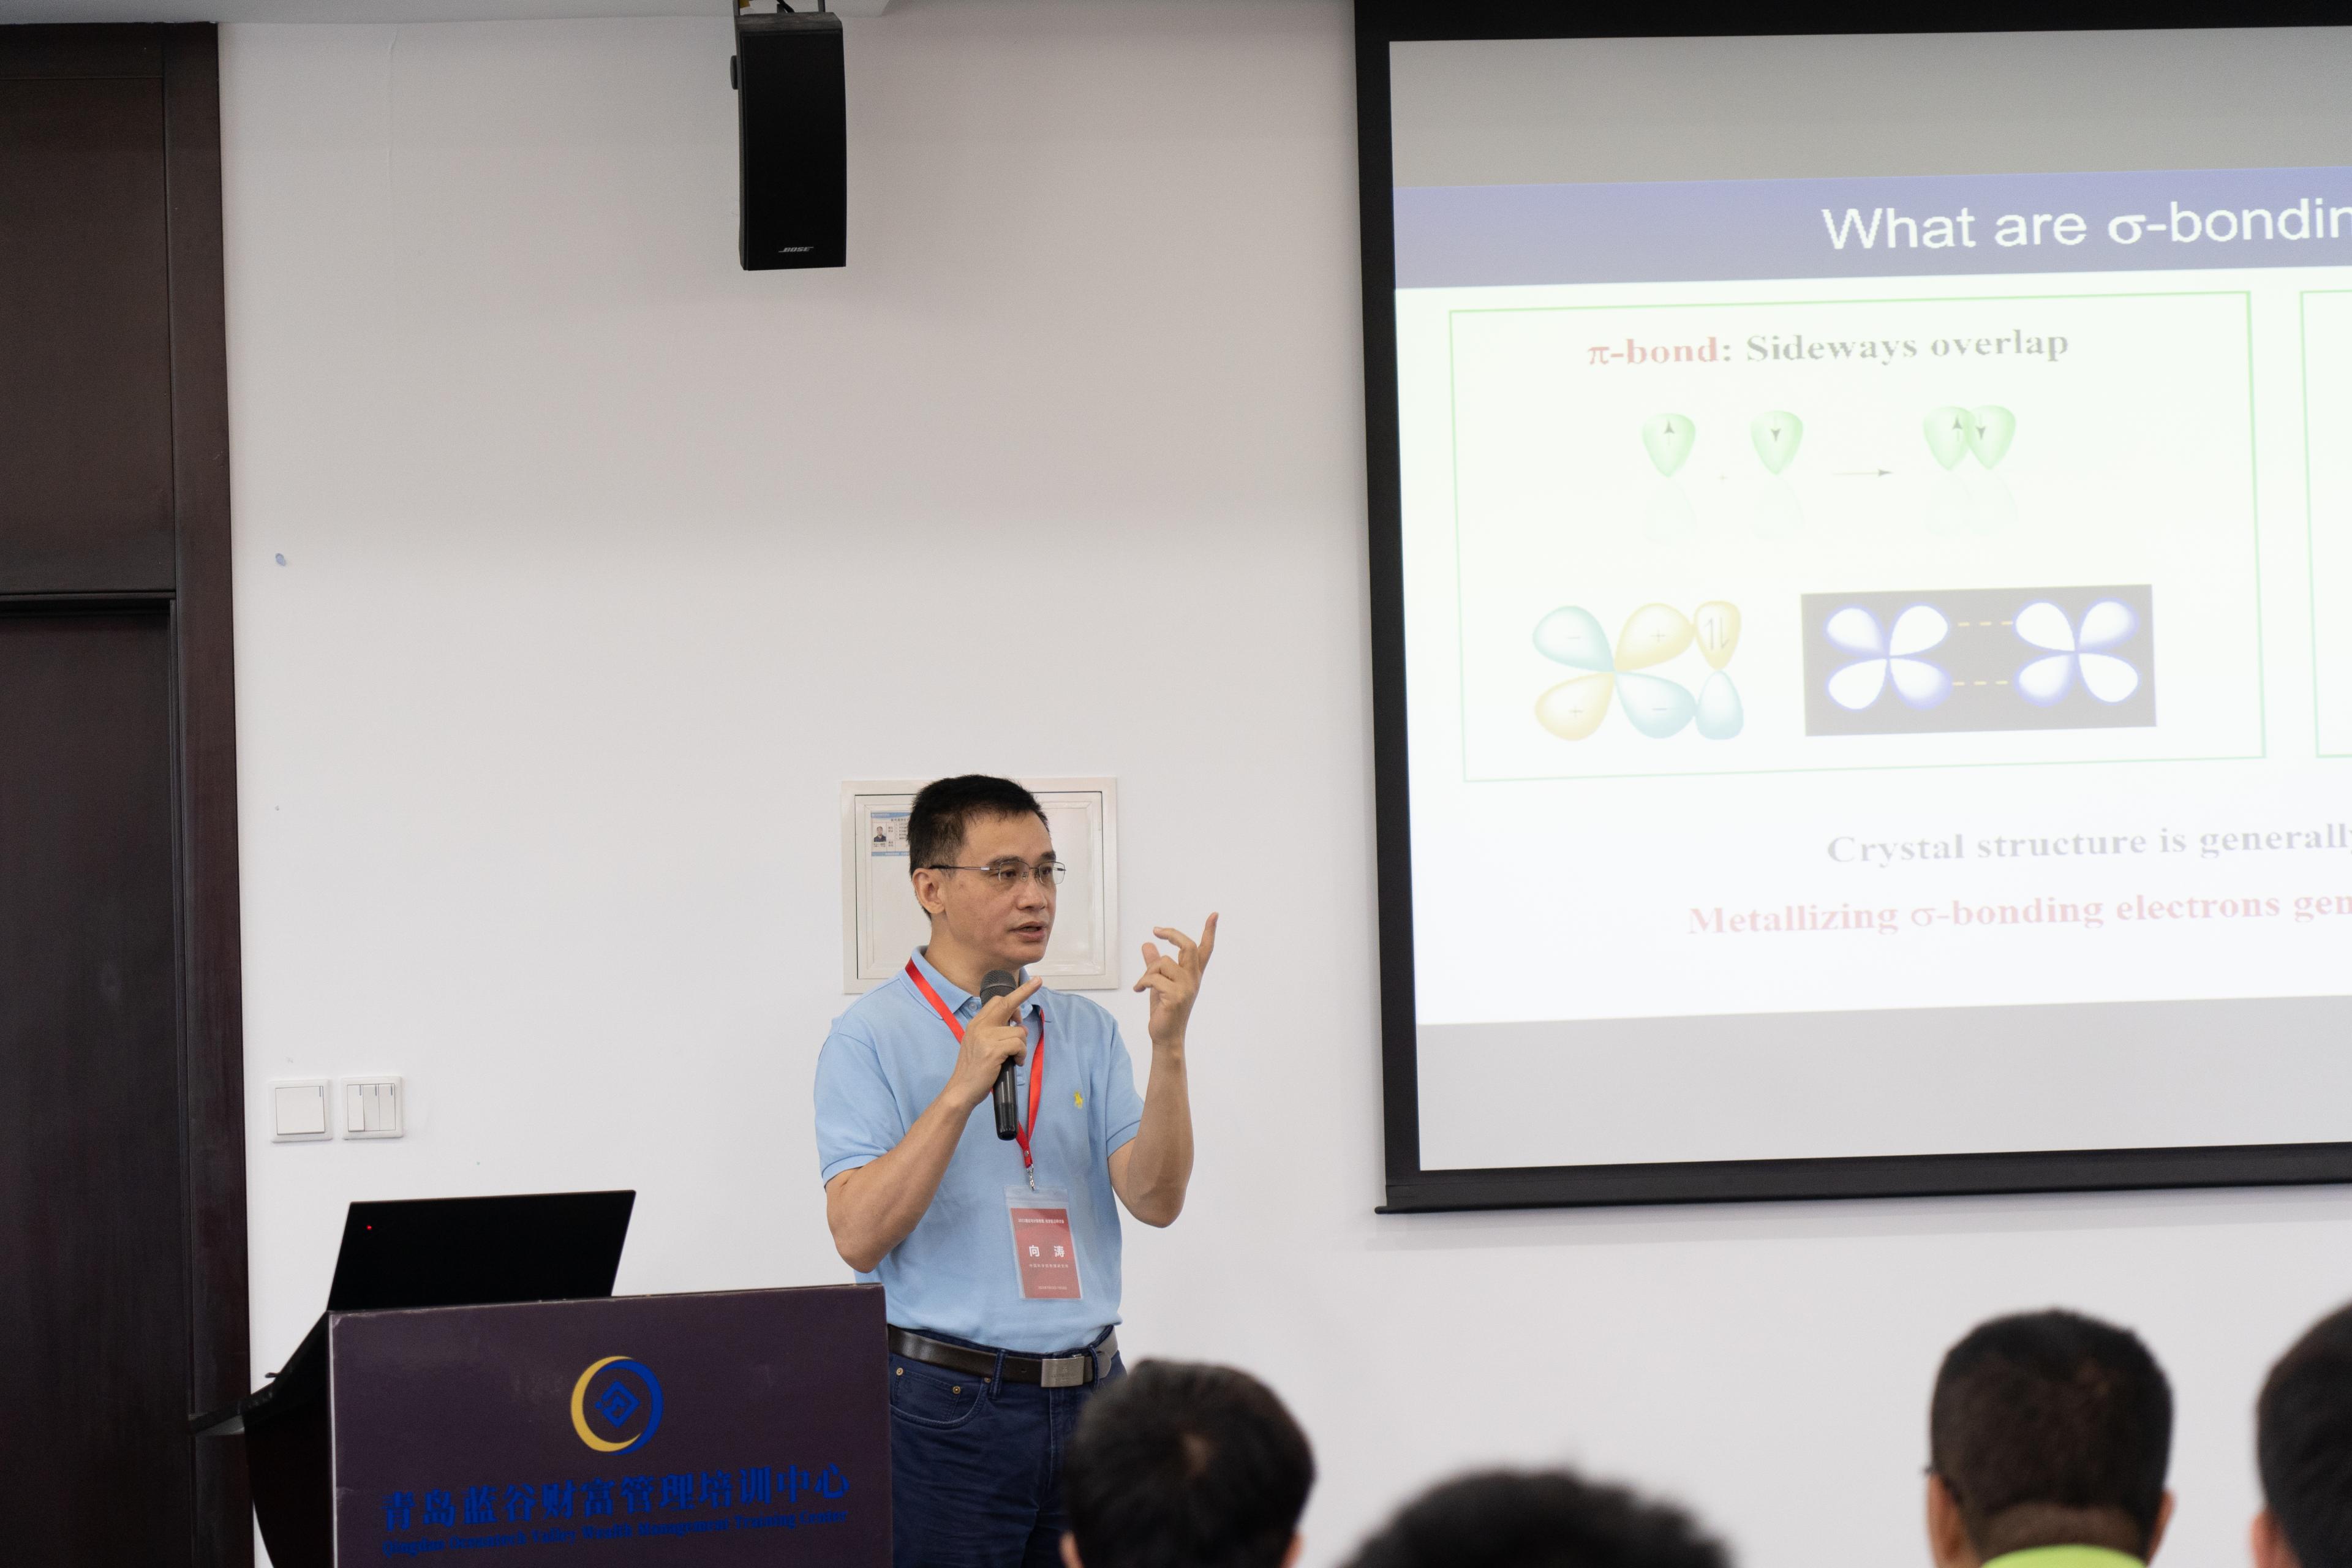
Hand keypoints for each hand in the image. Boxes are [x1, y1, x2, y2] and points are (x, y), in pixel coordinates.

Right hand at [948, 977, 1041, 1111]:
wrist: (961, 1090)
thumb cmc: (974, 1070)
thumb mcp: (979, 1045)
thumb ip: (994, 1032)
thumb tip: (1018, 1026)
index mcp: (976, 1024)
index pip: (996, 1001)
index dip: (1014, 995)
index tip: (1030, 984)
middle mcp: (979, 1026)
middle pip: (1006, 1003)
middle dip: (1024, 991)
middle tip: (1038, 982)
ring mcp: (986, 1037)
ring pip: (1018, 1031)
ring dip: (1021, 1045)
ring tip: (1015, 1057)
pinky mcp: (993, 1050)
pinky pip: (1018, 1044)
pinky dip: (1021, 1054)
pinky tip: (1016, 1063)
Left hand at [1134, 914, 1216, 1052]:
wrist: (1165, 1036)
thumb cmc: (1164, 1010)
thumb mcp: (1158, 983)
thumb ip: (1154, 964)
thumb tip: (1147, 944)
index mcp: (1192, 975)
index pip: (1204, 950)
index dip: (1209, 932)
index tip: (1214, 915)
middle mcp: (1193, 979)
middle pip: (1188, 946)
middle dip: (1172, 934)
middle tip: (1157, 930)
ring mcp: (1186, 988)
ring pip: (1162, 963)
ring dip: (1147, 972)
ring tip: (1143, 985)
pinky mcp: (1175, 997)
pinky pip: (1153, 978)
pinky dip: (1142, 983)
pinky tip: (1139, 991)